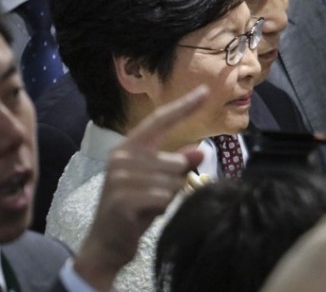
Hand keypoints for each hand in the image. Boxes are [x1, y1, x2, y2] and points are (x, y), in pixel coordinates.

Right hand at [72, 86, 208, 290]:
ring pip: (172, 180)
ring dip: (168, 197)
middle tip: (155, 198)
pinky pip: (164, 197)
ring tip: (148, 207)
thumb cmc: (136, 211)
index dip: (184, 106)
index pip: (160, 120)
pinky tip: (145, 215)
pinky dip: (163, 208)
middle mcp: (120, 157)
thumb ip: (177, 165)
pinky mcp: (123, 199)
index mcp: (129, 147)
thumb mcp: (159, 184)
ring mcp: (119, 177)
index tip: (206, 91)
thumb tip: (200, 151)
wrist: (107, 245)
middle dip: (175, 182)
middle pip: (176, 160)